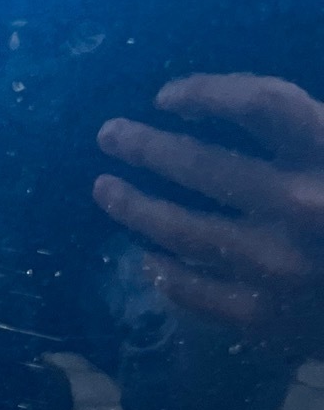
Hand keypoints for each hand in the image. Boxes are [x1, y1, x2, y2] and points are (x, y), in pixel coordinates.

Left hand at [94, 73, 323, 334]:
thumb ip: (312, 132)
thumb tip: (254, 108)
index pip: (257, 101)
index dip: (206, 92)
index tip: (169, 97)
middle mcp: (300, 203)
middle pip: (198, 163)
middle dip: (144, 145)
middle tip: (110, 134)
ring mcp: (275, 265)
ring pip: (177, 227)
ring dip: (132, 204)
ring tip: (107, 189)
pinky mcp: (262, 318)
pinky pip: (192, 289)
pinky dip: (164, 271)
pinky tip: (149, 258)